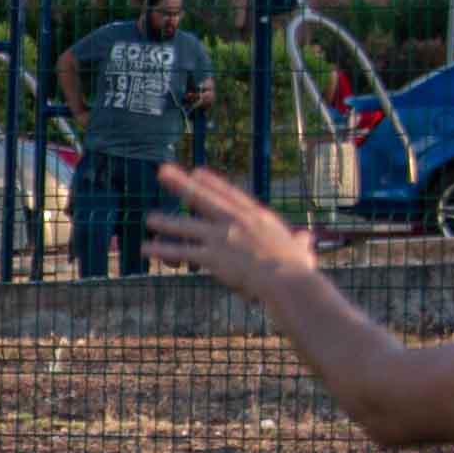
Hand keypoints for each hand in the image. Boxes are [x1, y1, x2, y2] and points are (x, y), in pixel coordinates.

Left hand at [144, 160, 316, 298]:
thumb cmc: (298, 269)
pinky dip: (163, 250)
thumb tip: (306, 238)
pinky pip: (182, 252)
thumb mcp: (300, 249)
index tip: (197, 172)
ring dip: (166, 221)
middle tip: (162, 172)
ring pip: (187, 226)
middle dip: (181, 184)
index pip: (230, 195)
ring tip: (149, 218)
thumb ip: (300, 242)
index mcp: (257, 217)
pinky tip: (147, 248)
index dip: (212, 183)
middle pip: (202, 198)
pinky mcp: (212, 256)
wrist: (288, 280)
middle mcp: (236, 221)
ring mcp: (222, 237)